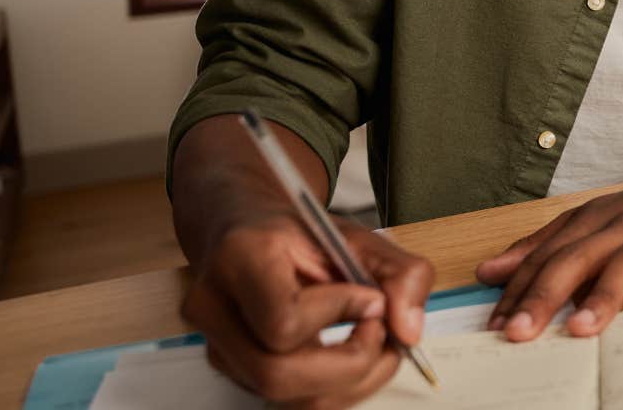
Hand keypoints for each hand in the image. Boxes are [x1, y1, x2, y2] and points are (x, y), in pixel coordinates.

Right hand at [182, 212, 434, 409]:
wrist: (248, 230)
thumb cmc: (300, 233)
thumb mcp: (359, 236)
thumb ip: (401, 274)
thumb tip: (408, 332)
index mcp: (242, 258)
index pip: (283, 322)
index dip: (338, 315)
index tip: (370, 297)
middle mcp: (214, 308)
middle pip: (278, 376)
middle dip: (350, 365)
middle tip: (382, 333)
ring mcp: (216, 345)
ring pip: (285, 398)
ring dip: (349, 382)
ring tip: (374, 343)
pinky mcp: (231, 369)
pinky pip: (288, 400)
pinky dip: (334, 386)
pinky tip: (349, 354)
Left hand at [475, 150, 622, 340]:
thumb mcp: (593, 221)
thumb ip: (544, 247)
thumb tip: (489, 272)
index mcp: (596, 221)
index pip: (549, 256)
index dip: (520, 289)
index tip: (494, 325)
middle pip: (581, 257)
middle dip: (548, 294)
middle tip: (519, 331)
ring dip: (608, 292)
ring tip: (585, 327)